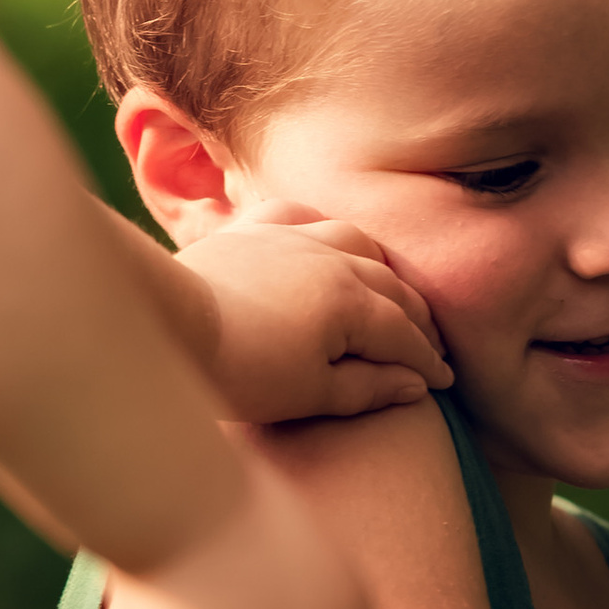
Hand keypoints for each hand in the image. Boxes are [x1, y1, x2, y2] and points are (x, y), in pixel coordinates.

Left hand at [181, 201, 450, 424]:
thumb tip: (416, 384)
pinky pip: (297, 215)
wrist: (167, 322)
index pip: (403, 333)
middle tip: (428, 344)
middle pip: (389, 285)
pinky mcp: (249, 228)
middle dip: (415, 317)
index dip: (426, 360)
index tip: (441, 380)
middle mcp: (330, 257)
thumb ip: (369, 388)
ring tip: (390, 292)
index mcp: (352, 301)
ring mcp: (289, 236)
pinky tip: (324, 239)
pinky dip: (321, 226)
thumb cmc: (240, 369)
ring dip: (380, 268)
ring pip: (354, 241)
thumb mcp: (311, 394)